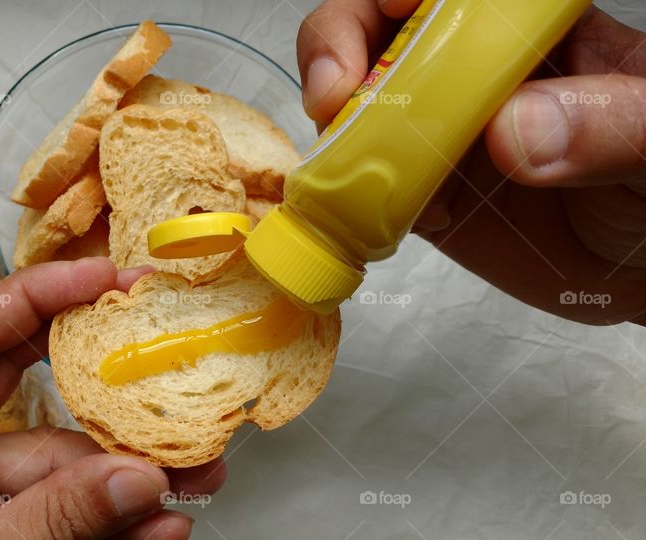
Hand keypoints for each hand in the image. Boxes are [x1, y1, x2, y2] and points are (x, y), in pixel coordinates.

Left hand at [0, 258, 224, 538]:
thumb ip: (55, 519)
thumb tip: (141, 478)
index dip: (42, 293)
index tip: (107, 279)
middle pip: (23, 381)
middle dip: (101, 377)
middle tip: (161, 353)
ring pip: (57, 459)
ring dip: (125, 472)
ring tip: (192, 478)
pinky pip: (57, 507)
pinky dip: (109, 518)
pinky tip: (158, 525)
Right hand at [298, 1, 645, 324]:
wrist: (642, 265)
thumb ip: (610, 125)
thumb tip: (512, 131)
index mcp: (529, 30)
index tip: (391, 10)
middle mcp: (469, 72)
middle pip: (378, 29)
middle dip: (339, 43)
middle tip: (336, 93)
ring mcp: (436, 133)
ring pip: (357, 104)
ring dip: (335, 124)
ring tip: (343, 159)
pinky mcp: (419, 195)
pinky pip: (364, 184)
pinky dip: (347, 193)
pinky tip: (373, 210)